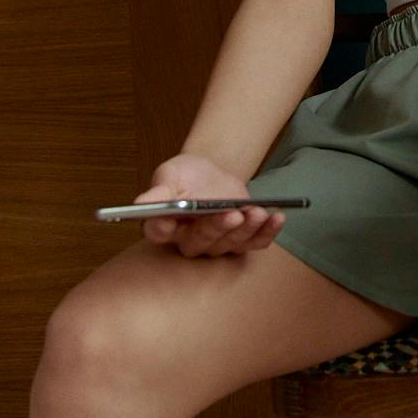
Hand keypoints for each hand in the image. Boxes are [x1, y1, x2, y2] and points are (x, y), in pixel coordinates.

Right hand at [133, 152, 284, 258]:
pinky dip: (267, 232)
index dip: (162, 229)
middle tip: (231, 214)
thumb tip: (141, 204)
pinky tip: (277, 218)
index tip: (167, 223)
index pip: (158, 232)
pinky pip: (255, 243)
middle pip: (200, 241)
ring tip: (256, 211)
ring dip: (246, 229)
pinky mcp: (240, 240)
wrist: (212, 174)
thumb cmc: (186, 176)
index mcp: (164, 225)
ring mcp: (217, 243)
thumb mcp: (170, 176)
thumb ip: (158, 191)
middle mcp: (189, 240)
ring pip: (230, 243)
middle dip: (217, 228)